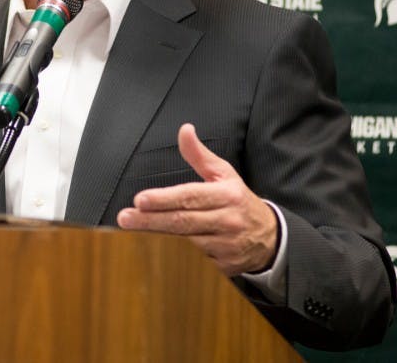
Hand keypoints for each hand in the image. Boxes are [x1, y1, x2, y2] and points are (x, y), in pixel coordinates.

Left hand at [117, 123, 278, 275]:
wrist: (271, 237)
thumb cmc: (239, 201)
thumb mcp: (224, 174)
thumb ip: (199, 155)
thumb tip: (184, 130)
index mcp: (227, 195)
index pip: (191, 196)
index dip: (164, 199)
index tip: (140, 200)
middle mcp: (227, 220)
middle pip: (182, 221)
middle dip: (150, 220)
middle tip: (125, 218)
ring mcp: (226, 245)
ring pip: (185, 242)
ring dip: (158, 236)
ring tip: (133, 230)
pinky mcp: (224, 265)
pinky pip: (195, 260)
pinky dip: (175, 254)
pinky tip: (157, 250)